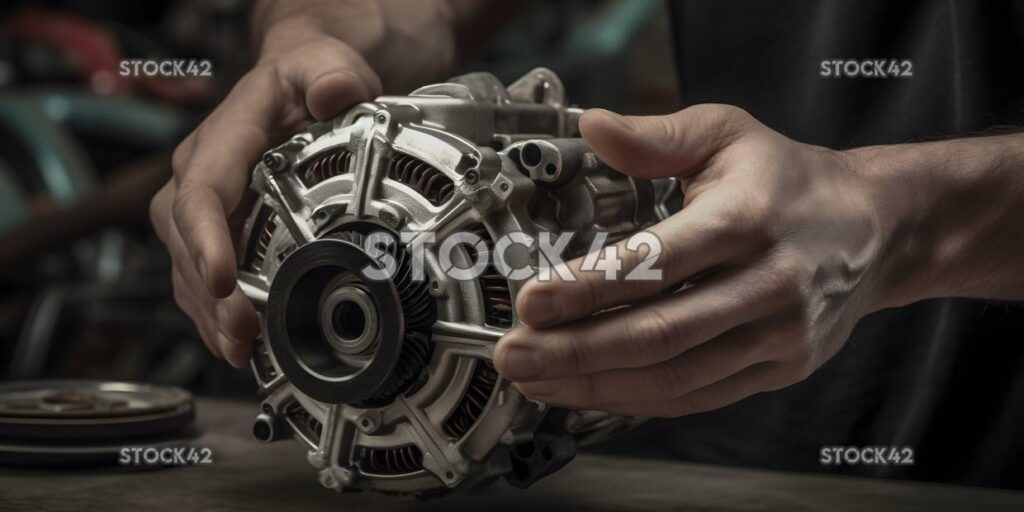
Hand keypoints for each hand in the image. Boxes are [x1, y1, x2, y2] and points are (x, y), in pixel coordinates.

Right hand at [149, 32, 381, 366]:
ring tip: (239, 351)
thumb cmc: (308, 77)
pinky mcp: (215, 229)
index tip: (222, 280)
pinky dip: (215, 313)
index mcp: (223, 137)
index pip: (202, 191)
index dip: (206, 239)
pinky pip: (201, 276)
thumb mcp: (326, 63)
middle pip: (184, 241)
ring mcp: (203, 205)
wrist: (299, 84)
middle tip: (241, 335)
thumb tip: (335, 92)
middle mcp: (200, 173)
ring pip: (186, 267)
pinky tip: (238, 345)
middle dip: (209, 295)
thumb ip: (331, 74)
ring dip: (208, 314)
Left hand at [494, 105, 893, 416]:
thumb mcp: (727, 134)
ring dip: (594, 384)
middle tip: (512, 354)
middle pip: (657, 334)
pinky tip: (587, 390)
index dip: (587, 288)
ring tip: (535, 378)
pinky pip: (695, 396)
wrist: (875, 229)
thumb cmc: (790, 180)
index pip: (656, 264)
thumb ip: (656, 135)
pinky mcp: (778, 369)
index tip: (531, 302)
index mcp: (747, 219)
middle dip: (574, 351)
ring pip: (672, 377)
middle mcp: (767, 284)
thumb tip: (593, 127)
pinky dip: (634, 399)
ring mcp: (777, 336)